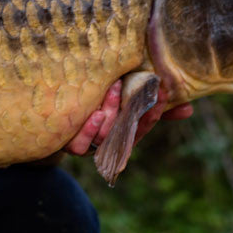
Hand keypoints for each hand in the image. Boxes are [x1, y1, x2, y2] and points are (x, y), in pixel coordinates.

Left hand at [63, 81, 193, 155]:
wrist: (43, 109)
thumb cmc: (89, 98)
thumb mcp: (120, 95)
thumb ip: (150, 101)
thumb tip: (190, 108)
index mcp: (117, 128)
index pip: (142, 126)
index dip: (153, 115)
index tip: (162, 97)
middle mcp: (102, 138)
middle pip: (125, 133)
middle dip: (137, 113)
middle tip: (141, 88)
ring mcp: (84, 142)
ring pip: (104, 137)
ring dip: (112, 113)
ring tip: (114, 88)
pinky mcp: (65, 142)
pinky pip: (79, 145)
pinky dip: (89, 130)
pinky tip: (95, 114)